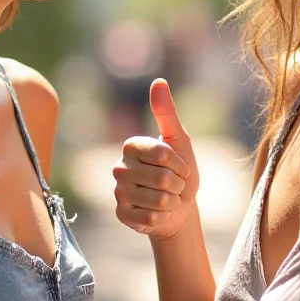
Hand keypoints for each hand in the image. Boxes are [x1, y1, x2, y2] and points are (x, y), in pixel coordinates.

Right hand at [113, 79, 199, 239]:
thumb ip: (167, 112)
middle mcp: (119, 167)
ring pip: (158, 200)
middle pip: (162, 179)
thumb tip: (159, 81)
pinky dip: (163, 217)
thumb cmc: (179, 169)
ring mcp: (118, 192)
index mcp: (131, 145)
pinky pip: (151, 219)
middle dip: (178, 185)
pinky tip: (158, 213)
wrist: (178, 206)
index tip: (180, 165)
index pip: (164, 155)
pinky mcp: (122, 214)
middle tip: (174, 184)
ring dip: (172, 202)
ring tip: (167, 198)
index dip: (181, 164)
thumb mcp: (179, 139)